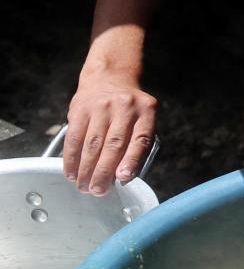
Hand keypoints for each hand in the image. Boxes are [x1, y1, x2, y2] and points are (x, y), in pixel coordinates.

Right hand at [63, 74, 156, 195]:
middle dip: (104, 171)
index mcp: (146, 112)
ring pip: (92, 143)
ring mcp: (101, 107)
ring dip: (86, 169)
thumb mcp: (144, 118)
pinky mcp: (80, 109)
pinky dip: (71, 158)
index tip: (123, 178)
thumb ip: (139, 143)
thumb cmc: (130, 108)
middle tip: (98, 191)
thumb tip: (124, 176)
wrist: (110, 78)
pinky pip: (74, 137)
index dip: (131, 160)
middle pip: (113, 144)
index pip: (140, 139)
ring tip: (84, 186)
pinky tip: (71, 172)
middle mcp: (124, 107)